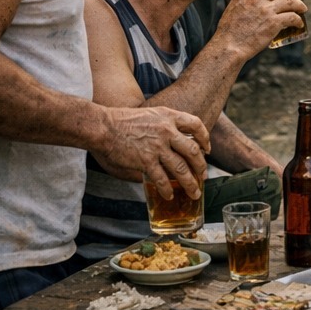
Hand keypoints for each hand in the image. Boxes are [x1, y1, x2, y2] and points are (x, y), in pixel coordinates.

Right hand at [92, 107, 209, 199]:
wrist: (103, 126)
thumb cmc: (124, 120)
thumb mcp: (152, 114)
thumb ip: (166, 124)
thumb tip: (177, 140)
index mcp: (169, 117)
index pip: (196, 125)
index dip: (205, 138)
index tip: (207, 150)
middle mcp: (167, 131)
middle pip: (192, 151)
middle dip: (201, 166)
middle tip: (204, 176)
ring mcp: (157, 146)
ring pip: (181, 168)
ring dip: (190, 183)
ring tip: (194, 193)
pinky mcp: (145, 160)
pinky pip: (161, 178)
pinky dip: (167, 189)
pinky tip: (169, 195)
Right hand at [221, 0, 306, 57]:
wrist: (229, 46)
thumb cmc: (229, 30)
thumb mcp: (234, 6)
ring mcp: (266, 10)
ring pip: (290, 1)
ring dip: (299, 4)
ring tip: (303, 8)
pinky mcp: (273, 23)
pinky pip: (291, 17)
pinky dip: (298, 20)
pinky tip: (299, 23)